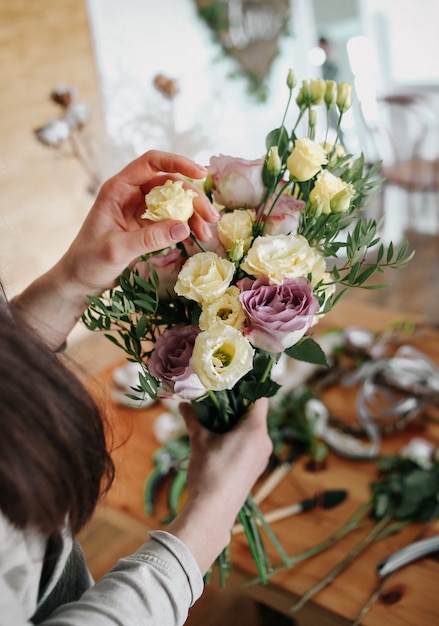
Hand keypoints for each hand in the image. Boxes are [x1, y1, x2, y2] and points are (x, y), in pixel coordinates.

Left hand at [59, 150, 218, 295]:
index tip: (201, 174)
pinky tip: (194, 239)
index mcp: (118, 189)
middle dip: (193, 198)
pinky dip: (185, 228)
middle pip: (169, 184)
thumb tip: (184, 227)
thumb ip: (150, 238)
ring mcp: (139, 210)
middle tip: (211, 219)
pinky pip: (171, 220)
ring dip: (193, 215)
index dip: (177, 163)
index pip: (151, 163)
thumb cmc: (88, 262)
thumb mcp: (118, 250)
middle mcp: (130, 195)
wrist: (78, 281)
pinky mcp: (146, 226)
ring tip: (206, 234)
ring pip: (174, 203)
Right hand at [166, 399, 271, 573]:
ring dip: (237, 422)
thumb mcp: (199, 440)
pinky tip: (221, 440)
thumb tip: (183, 404)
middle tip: (217, 398)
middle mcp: (264, 440)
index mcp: (255, 429)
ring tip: (216, 419)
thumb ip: (193, 419)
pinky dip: (239, 438)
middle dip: (237, 405)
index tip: (231, 382)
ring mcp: (262, 456)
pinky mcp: (257, 468)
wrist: (213, 511)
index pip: (259, 397)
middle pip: (255, 413)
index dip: (247, 386)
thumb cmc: (209, 471)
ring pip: (253, 430)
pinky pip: (252, 444)